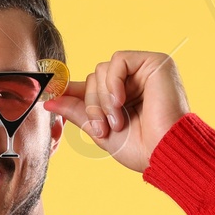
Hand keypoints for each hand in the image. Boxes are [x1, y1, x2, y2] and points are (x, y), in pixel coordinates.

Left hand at [42, 50, 189, 172]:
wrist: (165, 153)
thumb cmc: (141, 149)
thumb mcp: (100, 131)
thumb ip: (77, 113)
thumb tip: (49, 101)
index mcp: (125, 96)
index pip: (91, 86)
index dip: (71, 92)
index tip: (49, 97)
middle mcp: (136, 81)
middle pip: (93, 77)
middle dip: (92, 105)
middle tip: (103, 129)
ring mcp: (146, 70)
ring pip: (101, 70)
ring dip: (102, 99)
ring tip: (118, 121)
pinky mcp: (155, 62)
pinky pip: (118, 61)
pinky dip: (113, 83)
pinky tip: (122, 102)